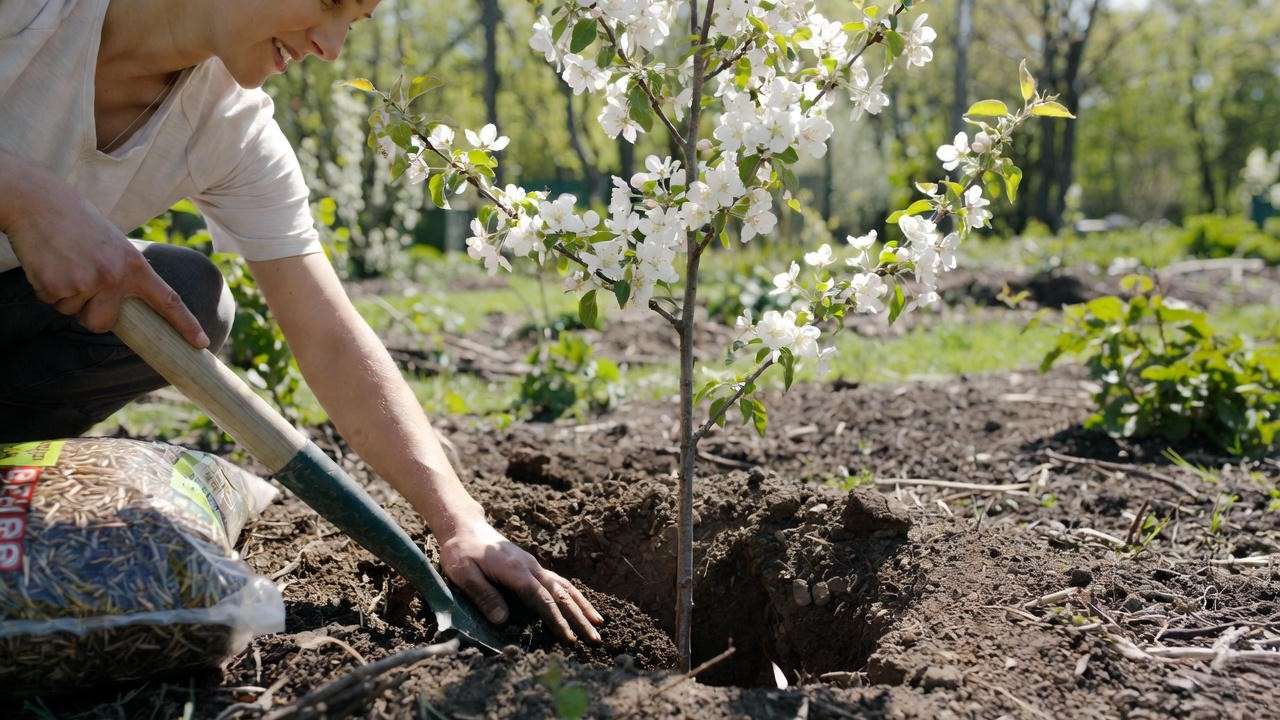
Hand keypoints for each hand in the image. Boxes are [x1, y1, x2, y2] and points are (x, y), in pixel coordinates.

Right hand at [3, 166, 208, 346]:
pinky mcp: (56, 286)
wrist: (41, 203)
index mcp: (135, 266)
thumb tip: (123, 309)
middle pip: (103, 324)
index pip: (168, 301)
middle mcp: (114, 277)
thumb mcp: (115, 246)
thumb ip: (124, 275)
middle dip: (90, 313)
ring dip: (65, 296)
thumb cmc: (80, 225)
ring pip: (72, 313)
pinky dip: (46, 287)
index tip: (202, 343)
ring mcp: (86, 283)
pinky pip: (51, 301)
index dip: (185, 324)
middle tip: (81, 281)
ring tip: (64, 263)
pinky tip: (48, 262)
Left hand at [438, 518, 602, 643]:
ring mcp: (534, 566)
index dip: (556, 620)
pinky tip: (582, 606)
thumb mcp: (464, 574)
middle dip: (578, 617)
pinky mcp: (533, 567)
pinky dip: (573, 595)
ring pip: (565, 587)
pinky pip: (559, 582)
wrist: (465, 527)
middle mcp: (531, 567)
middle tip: (594, 638)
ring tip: (599, 623)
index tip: (568, 638)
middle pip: (560, 594)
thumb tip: (503, 620)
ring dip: (582, 606)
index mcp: (515, 571)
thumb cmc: (461, 551)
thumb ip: (484, 595)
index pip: (541, 599)